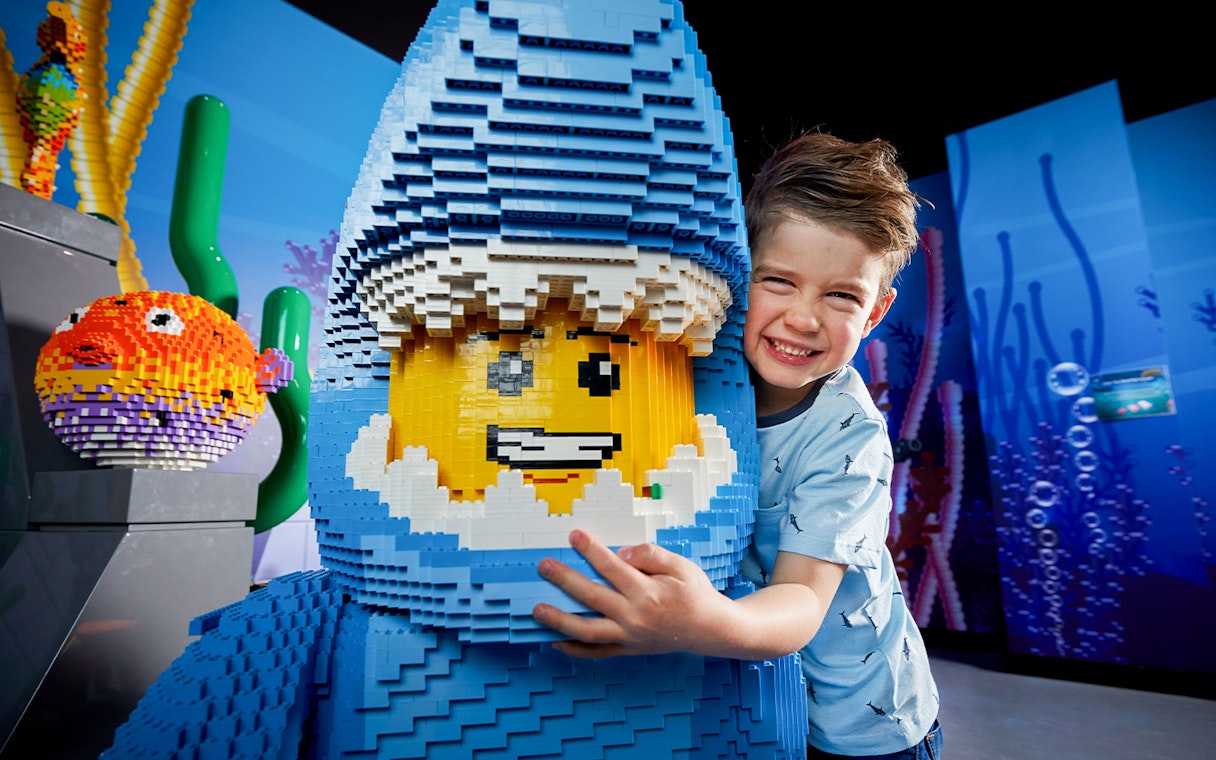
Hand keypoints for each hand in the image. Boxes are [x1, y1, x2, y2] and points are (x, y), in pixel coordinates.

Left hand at [532, 529, 730, 658]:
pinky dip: (573, 649)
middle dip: (565, 580)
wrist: (709, 630)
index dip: (591, 550)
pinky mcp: (627, 649)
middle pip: (592, 597)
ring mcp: (629, 637)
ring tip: (537, 609)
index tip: (574, 535)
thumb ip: (651, 555)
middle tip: (544, 566)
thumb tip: (621, 554)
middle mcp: (635, 617)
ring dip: (559, 620)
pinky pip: (596, 653)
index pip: (612, 567)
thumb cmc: (694, 593)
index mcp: (649, 593)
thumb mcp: (681, 566)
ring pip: (587, 631)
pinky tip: (554, 640)